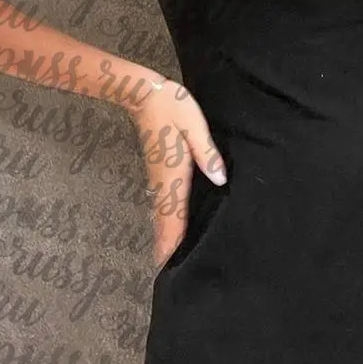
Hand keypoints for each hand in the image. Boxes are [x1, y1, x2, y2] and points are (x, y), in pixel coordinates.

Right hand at [129, 74, 227, 270]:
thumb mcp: (195, 126)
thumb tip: (220, 179)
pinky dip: (162, 218)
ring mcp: (156, 176)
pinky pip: (159, 201)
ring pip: (159, 212)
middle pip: (163, 219)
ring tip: (166, 256)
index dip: (172, 239)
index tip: (168, 263)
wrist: (142, 92)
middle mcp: (162, 179)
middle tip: (166, 271)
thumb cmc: (172, 106)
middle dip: (165, 244)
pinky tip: (167, 224)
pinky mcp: (155, 170)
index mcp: (173, 172)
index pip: (173, 213)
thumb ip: (207, 153)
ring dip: (163, 233)